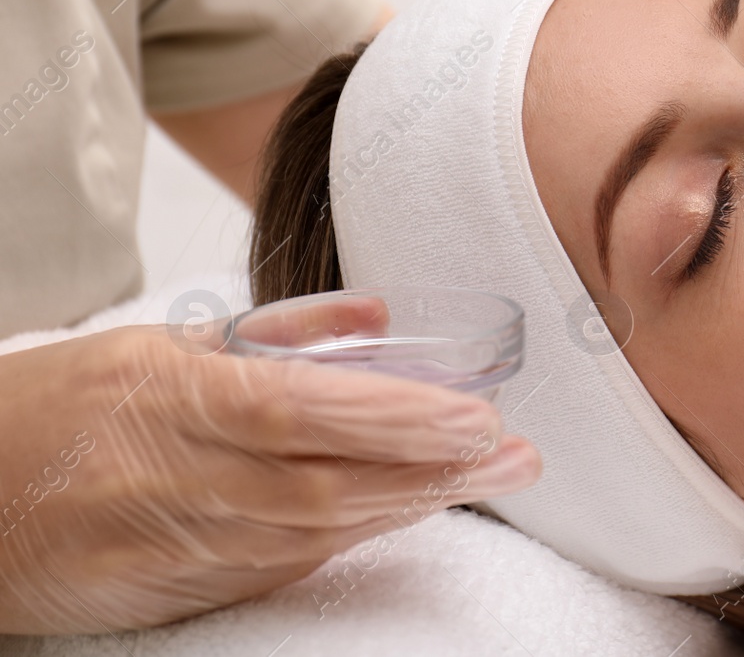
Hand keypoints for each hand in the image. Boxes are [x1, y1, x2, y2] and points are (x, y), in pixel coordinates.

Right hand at [0, 325, 541, 632]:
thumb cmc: (63, 406)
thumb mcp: (155, 344)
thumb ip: (271, 333)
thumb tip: (377, 318)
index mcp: (164, 392)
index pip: (296, 408)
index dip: (392, 417)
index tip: (476, 415)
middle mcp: (166, 471)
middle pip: (319, 483)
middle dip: (428, 471)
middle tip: (514, 456)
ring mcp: (163, 541)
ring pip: (306, 536)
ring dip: (403, 510)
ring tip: (481, 480)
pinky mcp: (163, 592)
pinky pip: (271, 570)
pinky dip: (343, 543)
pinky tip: (399, 514)